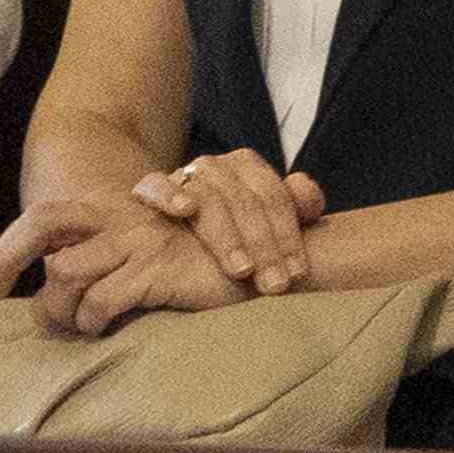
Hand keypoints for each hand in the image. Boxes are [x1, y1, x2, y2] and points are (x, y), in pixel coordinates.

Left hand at [0, 186, 250, 333]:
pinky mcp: (156, 269)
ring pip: (64, 272)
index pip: (45, 217)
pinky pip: (100, 301)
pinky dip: (90, 320)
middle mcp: (123, 216)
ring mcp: (138, 240)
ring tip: (67, 326)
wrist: (269, 263)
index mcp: (119, 209)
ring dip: (55, 308)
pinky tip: (99, 329)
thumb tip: (58, 302)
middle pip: (41, 227)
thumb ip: (111, 265)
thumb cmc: (207, 266)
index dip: (5, 250)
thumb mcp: (152, 256)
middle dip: (2, 261)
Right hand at [127, 151, 325, 294]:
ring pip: (209, 200)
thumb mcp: (269, 228)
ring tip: (243, 270)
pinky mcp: (150, 190)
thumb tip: (303, 187)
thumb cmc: (231, 238)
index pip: (276, 198)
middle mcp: (217, 166)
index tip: (296, 274)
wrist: (171, 238)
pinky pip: (155, 185)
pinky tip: (186, 210)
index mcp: (248, 167)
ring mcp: (183, 175)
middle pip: (246, 202)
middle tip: (275, 285)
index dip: (289, 237)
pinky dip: (170, 194)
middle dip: (265, 247)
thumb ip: (297, 205)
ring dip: (228, 238)